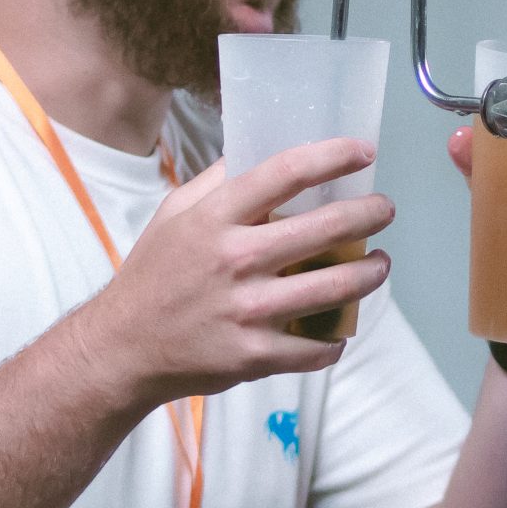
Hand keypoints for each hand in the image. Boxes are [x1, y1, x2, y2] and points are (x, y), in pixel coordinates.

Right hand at [85, 138, 392, 406]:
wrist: (123, 347)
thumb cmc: (153, 275)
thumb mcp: (173, 214)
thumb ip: (217, 183)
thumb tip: (258, 155)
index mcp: (215, 219)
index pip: (284, 173)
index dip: (332, 157)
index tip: (362, 152)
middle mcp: (235, 261)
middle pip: (324, 228)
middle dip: (368, 215)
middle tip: (384, 210)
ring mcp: (247, 311)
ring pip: (333, 288)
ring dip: (369, 273)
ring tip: (379, 264)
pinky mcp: (254, 355)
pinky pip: (315, 348)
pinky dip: (336, 338)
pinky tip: (342, 327)